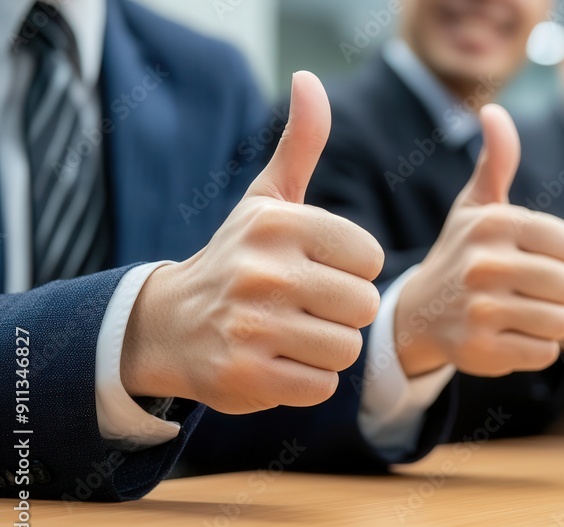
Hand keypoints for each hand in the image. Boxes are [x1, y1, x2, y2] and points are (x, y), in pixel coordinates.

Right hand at [121, 71, 384, 413]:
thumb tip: (309, 79)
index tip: (318, 270)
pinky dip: (307, 380)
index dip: (352, 271)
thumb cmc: (237, 257)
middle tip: (306, 307)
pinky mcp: (246, 375)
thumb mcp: (266, 199)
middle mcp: (265, 271)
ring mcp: (253, 326)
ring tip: (292, 334)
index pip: (370, 259)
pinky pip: (322, 386)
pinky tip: (279, 362)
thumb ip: (299, 144)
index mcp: (280, 224)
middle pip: (364, 306)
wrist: (168, 324)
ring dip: (327, 348)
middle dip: (344, 312)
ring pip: (347, 348)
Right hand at [395, 105, 563, 376]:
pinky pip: (545, 353)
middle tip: (537, 291)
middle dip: (562, 291)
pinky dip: (537, 348)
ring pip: (561, 321)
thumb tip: (493, 110)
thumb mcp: (476, 205)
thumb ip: (497, 160)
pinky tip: (514, 335)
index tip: (539, 258)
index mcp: (493, 224)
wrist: (419, 313)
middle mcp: (483, 265)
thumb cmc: (462, 252)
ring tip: (527, 312)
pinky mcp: (481, 352)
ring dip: (552, 320)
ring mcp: (480, 312)